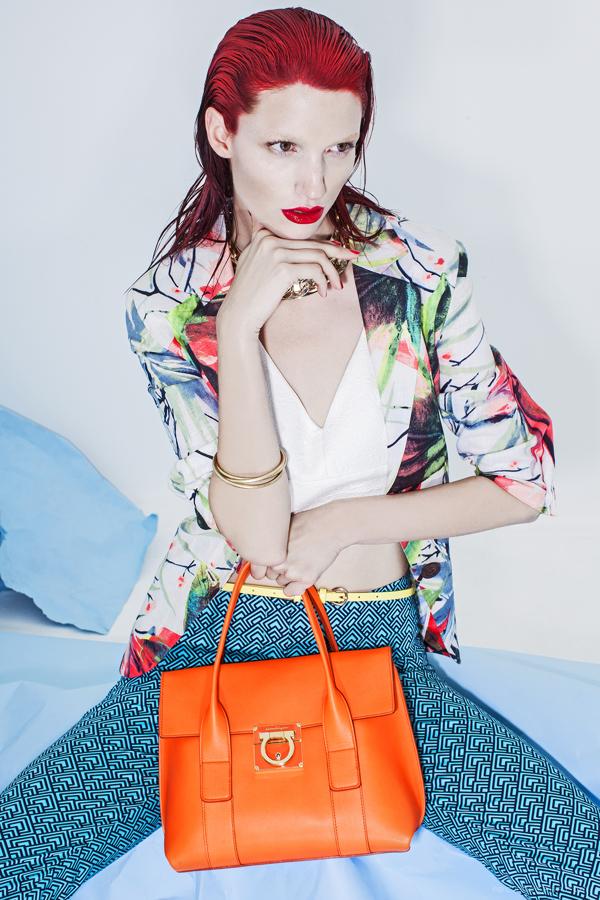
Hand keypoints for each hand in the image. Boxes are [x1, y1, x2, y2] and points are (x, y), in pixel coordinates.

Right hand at [217, 215, 357, 333]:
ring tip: (336, 284)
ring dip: (332, 271)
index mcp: (264, 236)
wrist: (239, 314)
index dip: (323, 242)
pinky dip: (323, 281)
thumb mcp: (254, 264)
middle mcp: (269, 240)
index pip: (301, 237)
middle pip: (313, 243)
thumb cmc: (250, 295)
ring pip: (317, 255)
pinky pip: (314, 270)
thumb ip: (268, 251)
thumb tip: (296, 250)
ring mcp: (275, 253)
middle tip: (351, 257)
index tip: (339, 249)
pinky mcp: (283, 269)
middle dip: (336, 251)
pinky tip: (323, 292)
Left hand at [263, 501, 345, 595]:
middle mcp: (279, 563)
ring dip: (288, 575)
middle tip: (290, 557)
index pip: (258, 565)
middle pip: (270, 573)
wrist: (331, 526)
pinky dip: (293, 587)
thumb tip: (263, 545)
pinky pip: (291, 592)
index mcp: (270, 550)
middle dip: (278, 567)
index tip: (270, 562)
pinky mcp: (306, 579)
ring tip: (299, 561)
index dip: (265, 562)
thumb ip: (271, 540)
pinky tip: (299, 576)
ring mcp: (292, 573)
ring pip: (281, 582)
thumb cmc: (310, 522)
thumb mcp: (282, 526)